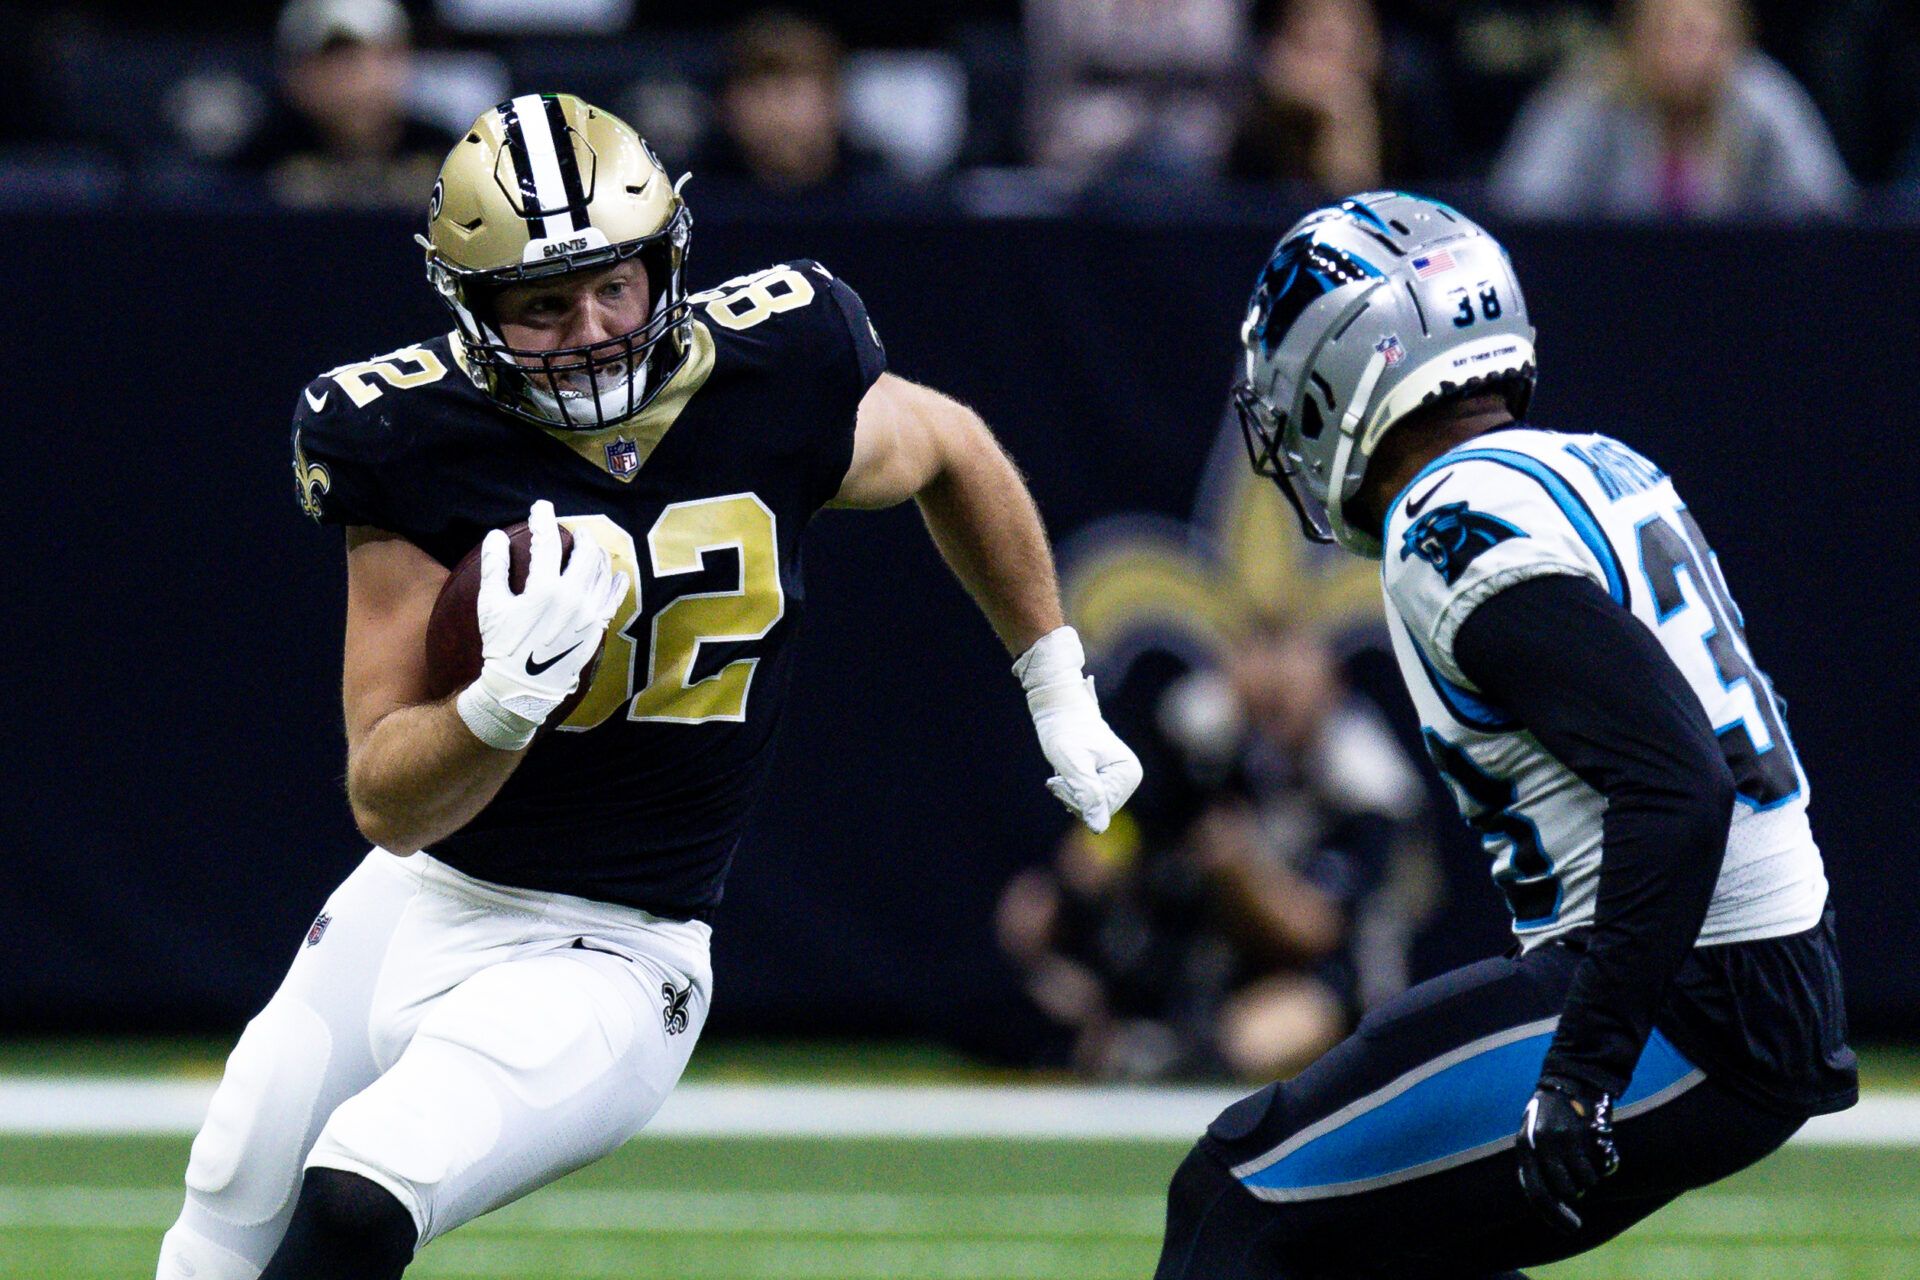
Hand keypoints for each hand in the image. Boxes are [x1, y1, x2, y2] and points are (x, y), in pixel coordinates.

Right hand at [456, 500, 626, 750]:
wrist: (524, 688)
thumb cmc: (503, 646)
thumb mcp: (491, 606)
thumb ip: (494, 568)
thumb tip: (494, 536)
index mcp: (545, 588)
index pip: (547, 542)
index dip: (543, 519)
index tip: (541, 507)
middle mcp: (574, 597)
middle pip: (585, 553)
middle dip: (580, 536)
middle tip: (573, 530)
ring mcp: (590, 613)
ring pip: (602, 573)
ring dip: (597, 554)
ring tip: (591, 547)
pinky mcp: (598, 627)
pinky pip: (614, 599)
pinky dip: (617, 583)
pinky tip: (617, 573)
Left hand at [1014, 627, 1142, 833]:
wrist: (1059, 707)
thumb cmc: (1064, 730)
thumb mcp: (1072, 764)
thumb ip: (1087, 794)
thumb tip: (1099, 829)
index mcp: (1129, 773)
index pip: (1100, 810)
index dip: (1075, 798)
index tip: (1062, 776)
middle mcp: (1130, 777)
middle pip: (1096, 810)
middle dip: (1072, 796)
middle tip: (1058, 775)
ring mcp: (1119, 778)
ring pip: (1089, 807)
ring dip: (1069, 794)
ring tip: (1062, 771)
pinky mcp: (1107, 777)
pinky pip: (1086, 799)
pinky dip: (1071, 790)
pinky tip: (1066, 773)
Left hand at [1516, 1078, 1619, 1232]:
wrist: (1571, 1081)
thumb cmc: (1551, 1116)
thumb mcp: (1534, 1137)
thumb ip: (1538, 1166)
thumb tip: (1552, 1204)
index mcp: (1525, 1147)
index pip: (1536, 1192)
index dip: (1553, 1215)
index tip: (1569, 1229)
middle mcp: (1541, 1145)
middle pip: (1562, 1192)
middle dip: (1571, 1205)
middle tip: (1578, 1212)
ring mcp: (1562, 1140)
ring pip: (1583, 1183)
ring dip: (1587, 1182)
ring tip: (1583, 1167)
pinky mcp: (1583, 1135)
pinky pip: (1596, 1169)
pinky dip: (1600, 1170)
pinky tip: (1595, 1155)